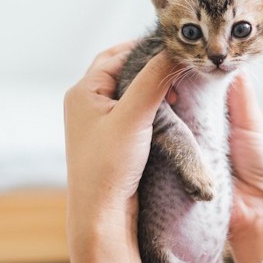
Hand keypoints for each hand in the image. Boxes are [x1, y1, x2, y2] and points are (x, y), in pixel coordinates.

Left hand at [64, 42, 174, 262]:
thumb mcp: (133, 117)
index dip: (147, 47)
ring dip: (154, 85)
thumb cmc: (108, 167)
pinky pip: (135, 108)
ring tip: (177, 90)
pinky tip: (170, 109)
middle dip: (152, 64)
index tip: (177, 47)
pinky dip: (153, 103)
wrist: (103, 216)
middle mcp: (88, 102)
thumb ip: (153, 80)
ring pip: (131, 88)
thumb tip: (175, 51)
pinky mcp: (114, 137)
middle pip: (124, 68)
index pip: (118, 54)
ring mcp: (100, 120)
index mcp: (83, 91)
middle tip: (179, 65)